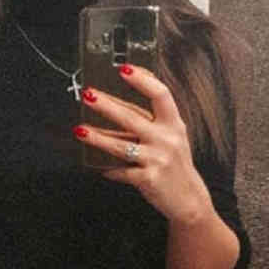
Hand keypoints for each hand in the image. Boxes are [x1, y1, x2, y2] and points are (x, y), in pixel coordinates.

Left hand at [73, 64, 213, 225]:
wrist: (189, 199)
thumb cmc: (175, 161)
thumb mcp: (172, 135)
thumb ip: (153, 118)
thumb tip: (120, 96)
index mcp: (173, 124)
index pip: (161, 94)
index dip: (143, 80)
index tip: (124, 69)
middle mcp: (167, 139)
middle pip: (132, 117)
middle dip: (106, 105)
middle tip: (88, 95)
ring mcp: (157, 159)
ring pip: (120, 145)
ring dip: (97, 138)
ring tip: (79, 130)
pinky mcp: (148, 179)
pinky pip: (121, 171)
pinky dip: (109, 170)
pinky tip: (100, 168)